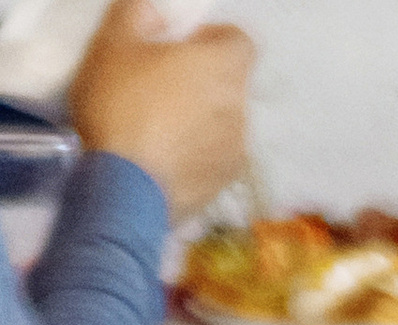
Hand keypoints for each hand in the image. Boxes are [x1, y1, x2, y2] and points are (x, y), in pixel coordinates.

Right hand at [67, 0, 251, 222]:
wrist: (122, 190)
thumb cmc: (118, 106)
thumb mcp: (113, 42)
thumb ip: (138, 12)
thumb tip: (156, 10)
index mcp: (221, 68)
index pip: (240, 42)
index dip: (213, 38)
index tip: (183, 46)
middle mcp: (239, 110)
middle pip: (229, 83)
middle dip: (202, 80)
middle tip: (161, 85)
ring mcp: (235, 152)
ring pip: (223, 122)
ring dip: (199, 118)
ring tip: (157, 125)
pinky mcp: (222, 186)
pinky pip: (213, 157)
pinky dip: (196, 153)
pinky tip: (162, 157)